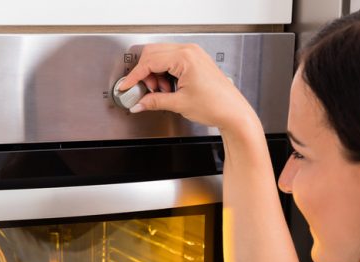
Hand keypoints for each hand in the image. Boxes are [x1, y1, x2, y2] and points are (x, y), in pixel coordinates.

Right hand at [117, 43, 258, 131]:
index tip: (126, 85)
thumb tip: (138, 103)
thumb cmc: (216, 105)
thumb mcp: (179, 104)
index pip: (150, 61)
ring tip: (162, 93)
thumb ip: (154, 102)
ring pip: (162, 57)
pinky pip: (172, 61)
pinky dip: (166, 74)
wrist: (233, 112)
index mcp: (185, 57)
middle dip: (146, 74)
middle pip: (153, 54)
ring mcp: (194, 54)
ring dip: (156, 74)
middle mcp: (190, 51)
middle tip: (146, 91)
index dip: (135, 76)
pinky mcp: (196, 61)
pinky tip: (169, 89)